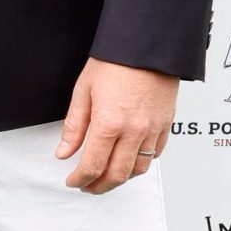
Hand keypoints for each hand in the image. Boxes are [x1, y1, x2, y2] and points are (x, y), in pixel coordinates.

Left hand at [55, 59, 177, 193]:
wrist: (148, 44)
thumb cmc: (115, 61)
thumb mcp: (83, 90)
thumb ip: (74, 126)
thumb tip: (64, 152)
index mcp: (109, 123)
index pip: (92, 165)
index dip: (80, 179)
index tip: (72, 180)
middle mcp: (133, 130)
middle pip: (117, 175)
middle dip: (99, 186)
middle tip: (87, 186)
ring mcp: (153, 129)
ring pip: (138, 169)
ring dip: (121, 179)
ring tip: (106, 176)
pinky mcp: (166, 124)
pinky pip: (155, 154)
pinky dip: (141, 163)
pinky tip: (129, 159)